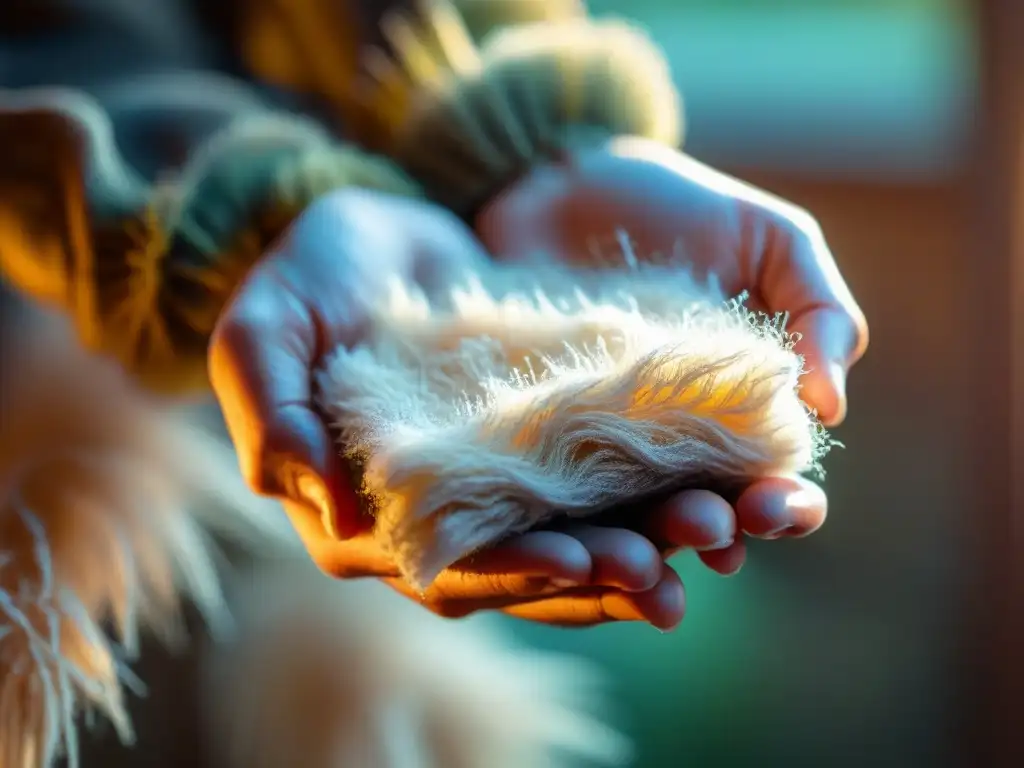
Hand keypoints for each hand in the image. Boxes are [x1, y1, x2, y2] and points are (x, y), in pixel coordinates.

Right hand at [209, 188, 703, 627]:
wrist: (372, 232)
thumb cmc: (305, 279)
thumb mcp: (264, 331)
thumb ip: (274, 417)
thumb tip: (331, 511)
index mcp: (360, 519)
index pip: (441, 565)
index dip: (508, 570)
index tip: (577, 562)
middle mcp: (434, 521)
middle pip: (520, 568)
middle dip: (592, 574)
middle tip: (661, 571)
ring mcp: (493, 488)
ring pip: (572, 536)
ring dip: (639, 546)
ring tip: (705, 537)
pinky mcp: (539, 448)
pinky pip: (600, 484)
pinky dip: (649, 493)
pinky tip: (707, 488)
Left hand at [475, 136, 868, 567]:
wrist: (554, 179)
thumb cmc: (672, 205)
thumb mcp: (768, 239)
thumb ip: (818, 310)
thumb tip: (830, 407)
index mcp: (738, 409)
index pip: (772, 478)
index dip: (784, 504)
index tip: (782, 507)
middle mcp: (671, 442)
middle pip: (702, 511)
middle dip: (717, 531)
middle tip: (714, 535)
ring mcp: (598, 444)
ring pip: (627, 516)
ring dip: (641, 543)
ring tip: (646, 557)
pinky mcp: (531, 435)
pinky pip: (547, 491)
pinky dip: (561, 520)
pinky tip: (570, 540)